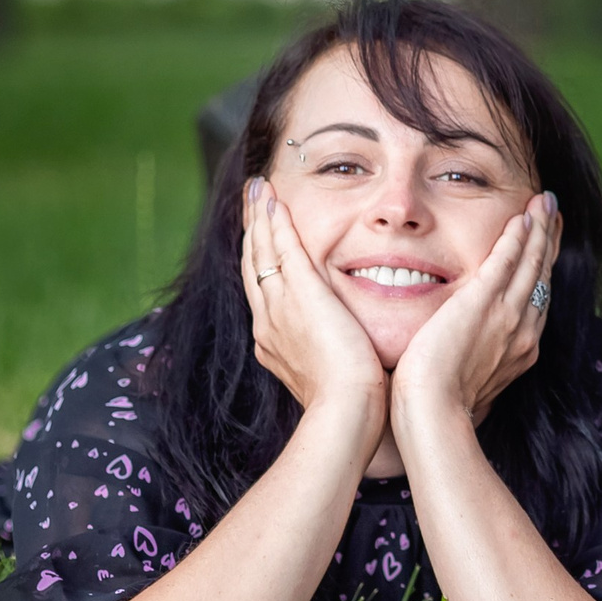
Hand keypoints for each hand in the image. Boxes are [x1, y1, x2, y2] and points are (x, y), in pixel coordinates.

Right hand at [241, 177, 387, 415]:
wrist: (345, 412)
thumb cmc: (350, 402)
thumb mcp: (332, 371)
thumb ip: (332, 351)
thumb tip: (347, 347)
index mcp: (274, 338)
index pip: (262, 288)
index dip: (259, 258)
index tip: (259, 234)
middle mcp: (268, 319)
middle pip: (253, 264)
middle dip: (252, 229)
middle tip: (251, 199)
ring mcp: (280, 306)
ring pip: (262, 252)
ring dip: (259, 217)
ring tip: (257, 188)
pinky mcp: (301, 296)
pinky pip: (283, 251)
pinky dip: (276, 224)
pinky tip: (275, 201)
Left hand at [391, 190, 560, 430]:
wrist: (434, 413)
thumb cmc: (440, 408)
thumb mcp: (468, 385)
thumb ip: (472, 366)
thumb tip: (464, 366)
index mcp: (520, 348)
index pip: (536, 300)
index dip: (543, 269)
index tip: (546, 247)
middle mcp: (523, 330)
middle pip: (542, 275)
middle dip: (549, 241)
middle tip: (553, 212)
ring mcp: (507, 315)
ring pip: (531, 263)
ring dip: (540, 229)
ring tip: (545, 202)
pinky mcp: (483, 303)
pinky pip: (507, 261)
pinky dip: (518, 236)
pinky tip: (522, 216)